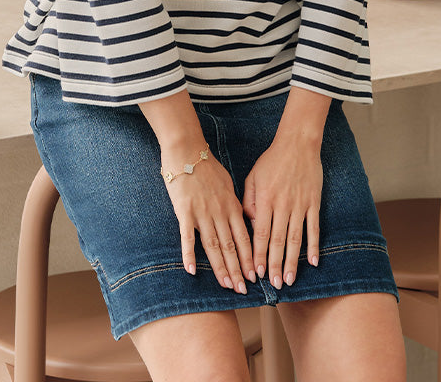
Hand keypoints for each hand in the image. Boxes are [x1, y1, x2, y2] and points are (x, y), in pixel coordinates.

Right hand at [163, 148, 254, 293]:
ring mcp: (202, 213)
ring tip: (226, 285)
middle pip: (231, 247)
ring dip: (220, 268)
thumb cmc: (207, 165)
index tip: (255, 276)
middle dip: (238, 270)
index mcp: (232, 205)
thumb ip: (235, 202)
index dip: (250, 258)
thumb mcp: (228, 183)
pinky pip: (187, 237)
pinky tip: (191, 270)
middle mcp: (220, 212)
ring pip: (214, 246)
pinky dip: (189, 254)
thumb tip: (243, 218)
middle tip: (243, 290)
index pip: (244, 238)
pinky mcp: (184, 211)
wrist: (187, 150)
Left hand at [242, 135, 322, 287]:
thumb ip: (249, 200)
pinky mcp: (314, 203)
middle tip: (273, 284)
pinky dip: (314, 246)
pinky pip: (314, 228)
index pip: (260, 233)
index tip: (255, 273)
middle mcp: (282, 205)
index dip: (258, 255)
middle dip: (274, 265)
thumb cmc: (272, 160)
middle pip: (277, 241)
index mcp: (265, 199)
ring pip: (295, 239)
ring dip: (292, 261)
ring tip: (289, 280)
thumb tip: (250, 223)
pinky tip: (313, 262)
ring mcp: (300, 205)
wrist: (298, 143)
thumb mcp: (253, 176)